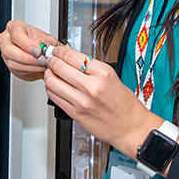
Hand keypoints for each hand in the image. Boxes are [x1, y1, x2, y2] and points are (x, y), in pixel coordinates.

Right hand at [0, 20, 60, 81]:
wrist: (42, 53)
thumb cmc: (41, 42)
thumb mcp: (48, 39)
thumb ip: (47, 43)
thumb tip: (45, 49)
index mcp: (15, 27)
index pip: (16, 34)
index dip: (26, 44)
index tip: (38, 51)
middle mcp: (6, 38)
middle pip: (8, 49)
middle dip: (25, 57)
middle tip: (39, 59)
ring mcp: (5, 52)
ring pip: (12, 62)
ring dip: (29, 65)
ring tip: (42, 64)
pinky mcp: (9, 63)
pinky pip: (16, 69)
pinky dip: (29, 70)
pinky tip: (38, 67)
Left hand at [45, 46, 161, 158]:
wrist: (130, 127)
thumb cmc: (124, 104)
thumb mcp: (112, 77)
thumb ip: (89, 65)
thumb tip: (70, 53)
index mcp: (103, 73)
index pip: (73, 56)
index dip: (60, 51)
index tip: (57, 50)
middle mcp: (92, 87)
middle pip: (59, 67)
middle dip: (51, 60)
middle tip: (50, 59)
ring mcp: (81, 101)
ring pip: (52, 82)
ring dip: (48, 74)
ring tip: (51, 72)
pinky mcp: (75, 113)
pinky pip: (54, 97)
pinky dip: (50, 89)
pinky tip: (54, 86)